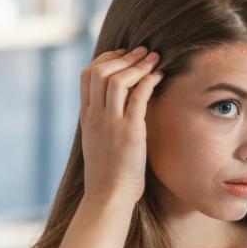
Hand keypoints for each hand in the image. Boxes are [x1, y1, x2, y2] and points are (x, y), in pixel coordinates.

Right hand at [79, 46, 163, 204]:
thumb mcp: (97, 142)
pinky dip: (149, 81)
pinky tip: (159, 76)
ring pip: (117, 80)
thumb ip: (102, 122)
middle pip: (101, 71)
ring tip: (153, 59)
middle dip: (124, 56)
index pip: (87, 75)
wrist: (108, 196)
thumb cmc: (107, 174)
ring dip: (137, 65)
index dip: (105, 59)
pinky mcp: (130, 132)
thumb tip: (115, 108)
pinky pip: (138, 97)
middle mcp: (95, 116)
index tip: (122, 55)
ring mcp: (111, 123)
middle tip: (142, 51)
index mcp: (86, 117)